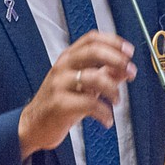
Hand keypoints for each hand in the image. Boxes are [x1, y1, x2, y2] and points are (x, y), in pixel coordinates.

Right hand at [18, 31, 136, 160]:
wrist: (33, 125)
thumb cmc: (60, 103)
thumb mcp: (83, 85)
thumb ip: (104, 74)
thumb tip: (126, 69)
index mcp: (68, 58)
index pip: (92, 39)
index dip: (113, 42)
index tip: (129, 51)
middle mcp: (63, 66)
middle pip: (93, 51)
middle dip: (117, 60)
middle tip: (131, 71)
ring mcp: (59, 84)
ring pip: (94, 77)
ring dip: (113, 89)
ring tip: (117, 101)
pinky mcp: (60, 104)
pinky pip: (89, 104)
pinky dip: (104, 113)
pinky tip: (107, 119)